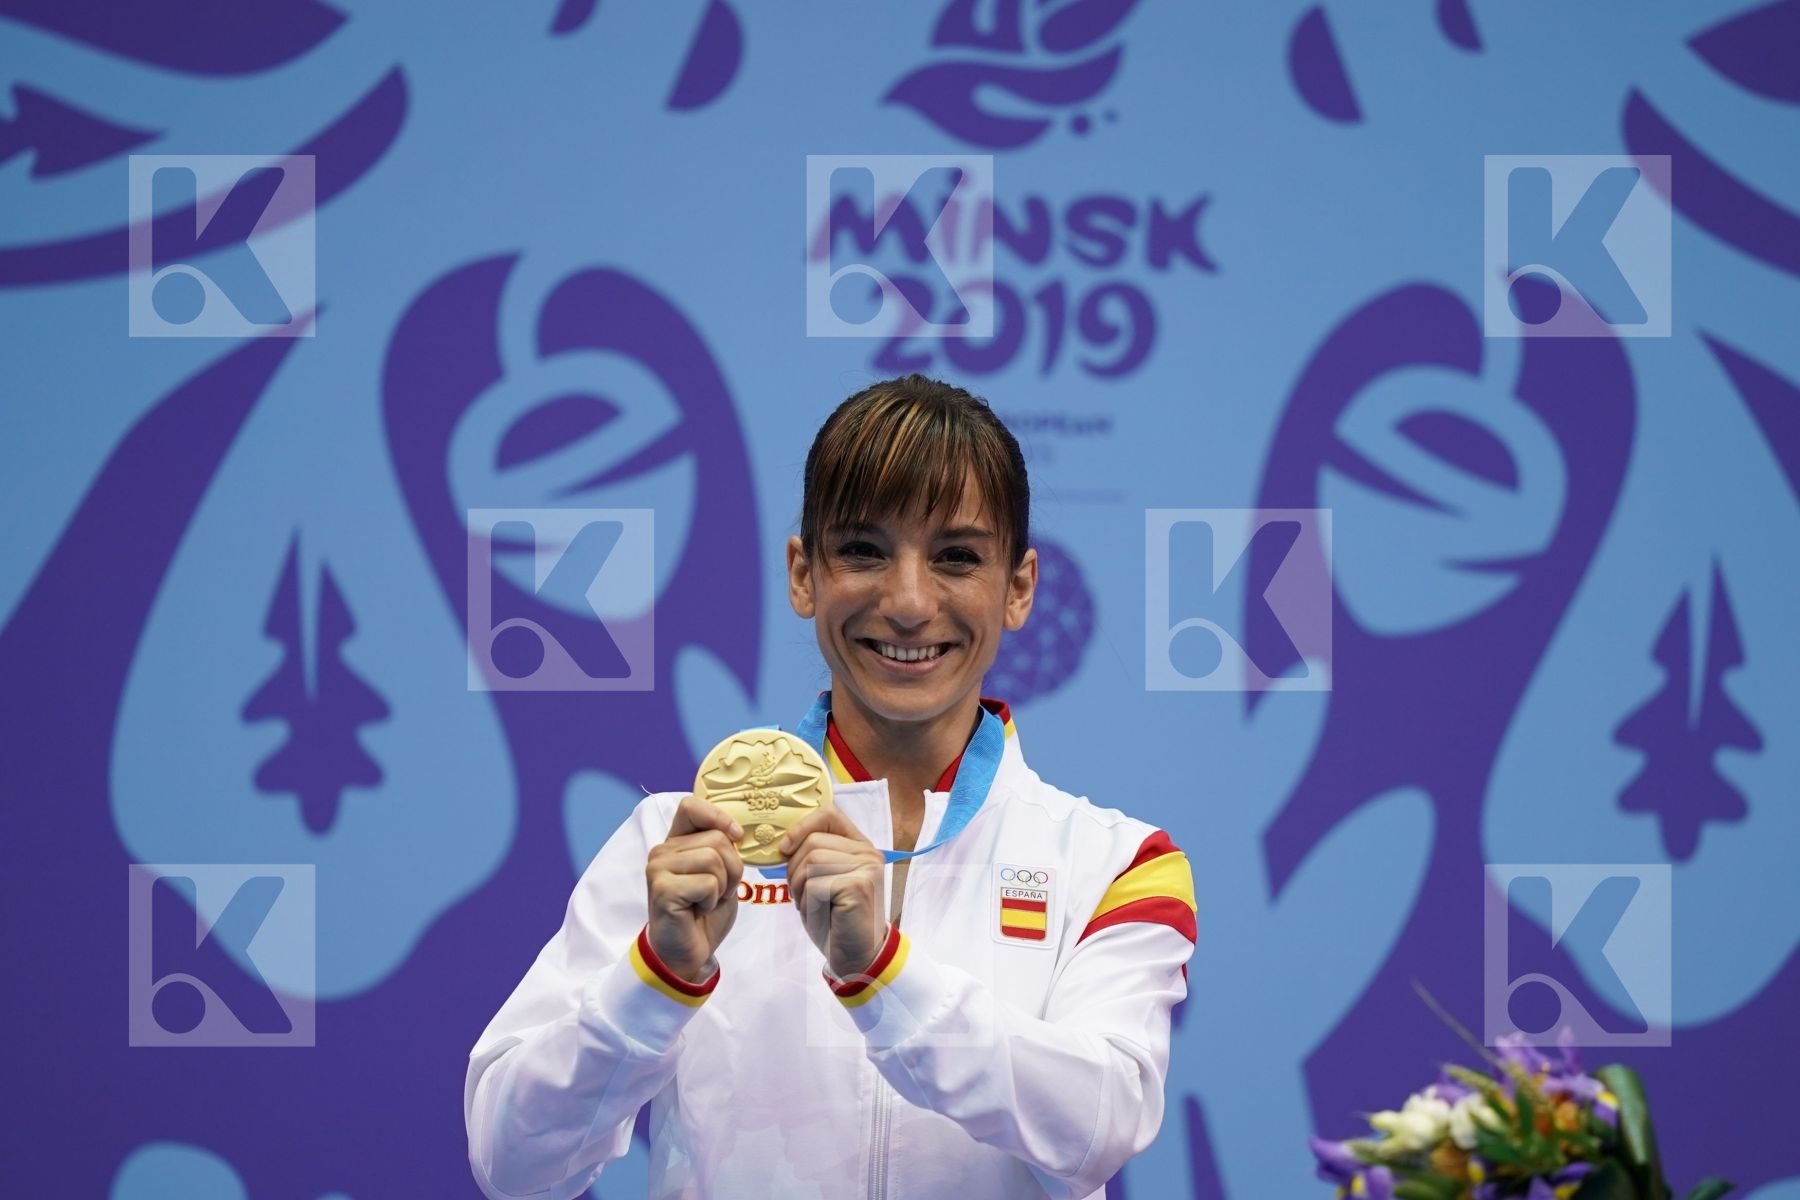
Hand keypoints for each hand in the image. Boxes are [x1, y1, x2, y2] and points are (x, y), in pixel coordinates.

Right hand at [645, 794, 744, 983]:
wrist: (687, 952)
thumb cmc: (703, 912)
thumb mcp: (719, 873)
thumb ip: (721, 848)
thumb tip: (737, 831)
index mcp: (675, 842)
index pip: (690, 806)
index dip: (718, 816)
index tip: (735, 835)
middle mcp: (662, 851)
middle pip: (716, 838)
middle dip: (732, 868)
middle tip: (719, 890)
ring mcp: (658, 870)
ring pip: (713, 858)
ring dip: (723, 885)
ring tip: (708, 900)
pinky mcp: (663, 890)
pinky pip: (707, 883)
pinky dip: (713, 899)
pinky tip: (698, 910)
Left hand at [780, 808, 888, 979]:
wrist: (858, 957)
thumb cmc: (836, 919)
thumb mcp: (823, 880)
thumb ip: (812, 856)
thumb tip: (782, 842)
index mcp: (859, 846)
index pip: (828, 814)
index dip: (801, 827)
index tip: (785, 848)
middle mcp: (867, 852)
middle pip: (812, 842)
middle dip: (795, 870)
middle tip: (803, 895)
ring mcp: (866, 868)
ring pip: (811, 862)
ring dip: (801, 889)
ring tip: (814, 906)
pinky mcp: (859, 886)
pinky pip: (815, 884)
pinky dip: (808, 903)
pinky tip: (821, 915)